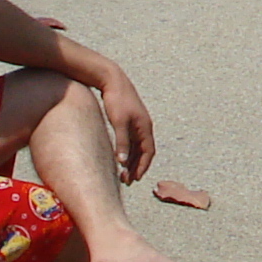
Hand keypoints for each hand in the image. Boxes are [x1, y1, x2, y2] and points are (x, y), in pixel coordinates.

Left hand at [97, 67, 155, 182]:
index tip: (135, 179)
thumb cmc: (117, 100)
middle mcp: (144, 126)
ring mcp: (137, 123)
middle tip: (127, 181)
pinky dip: (128, 151)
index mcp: (145, 127)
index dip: (143, 167)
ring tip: (123, 173)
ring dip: (133, 160)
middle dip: (137, 167)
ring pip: (138, 147)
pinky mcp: (130, 121)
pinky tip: (120, 158)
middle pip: (144, 151)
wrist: (113, 81)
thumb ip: (122, 142)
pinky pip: (132, 141)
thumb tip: (123, 161)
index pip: (149, 152)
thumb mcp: (119, 122)